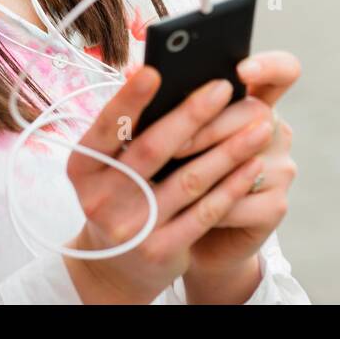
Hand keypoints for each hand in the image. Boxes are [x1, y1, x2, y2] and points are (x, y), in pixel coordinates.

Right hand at [60, 65, 271, 303]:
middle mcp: (100, 199)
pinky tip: (252, 163)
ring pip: (188, 180)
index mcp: (82, 168)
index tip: (155, 71)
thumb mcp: (107, 166)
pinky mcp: (162, 249)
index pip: (105, 127)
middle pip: (152, 150)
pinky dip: (231, 185)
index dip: (128, 100)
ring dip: (228, 149)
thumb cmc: (119, 195)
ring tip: (257, 123)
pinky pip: (205, 212)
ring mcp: (132, 227)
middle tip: (223, 87)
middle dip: (191, 115)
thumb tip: (152, 72)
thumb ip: (125, 127)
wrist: (116, 267)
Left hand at [177, 50, 300, 301]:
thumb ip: (172, 105)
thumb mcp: (172, 132)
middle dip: (207, 126)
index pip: (284, 71)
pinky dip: (206, 207)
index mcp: (254, 100)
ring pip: (245, 160)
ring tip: (163, 171)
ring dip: (201, 165)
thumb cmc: (170, 169)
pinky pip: (241, 202)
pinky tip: (178, 209)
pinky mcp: (274, 206)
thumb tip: (143, 77)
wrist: (180, 230)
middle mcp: (274, 130)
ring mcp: (280, 169)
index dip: (269, 67)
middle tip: (172, 140)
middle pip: (255, 114)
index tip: (242, 69)